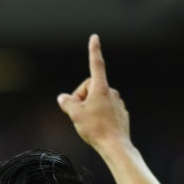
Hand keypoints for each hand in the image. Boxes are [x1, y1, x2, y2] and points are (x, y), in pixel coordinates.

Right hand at [57, 34, 130, 152]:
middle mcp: (111, 92)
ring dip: (89, 108)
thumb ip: (67, 103)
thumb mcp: (75, 114)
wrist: (115, 146)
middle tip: (78, 114)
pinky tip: (98, 128)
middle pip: (90, 88)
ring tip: (88, 123)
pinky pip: (105, 110)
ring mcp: (117, 103)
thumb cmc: (95, 129)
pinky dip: (99, 116)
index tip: (94, 37)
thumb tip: (63, 98)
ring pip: (97, 100)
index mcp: (101, 88)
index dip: (93, 50)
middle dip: (81, 98)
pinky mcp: (121, 114)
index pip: (96, 64)